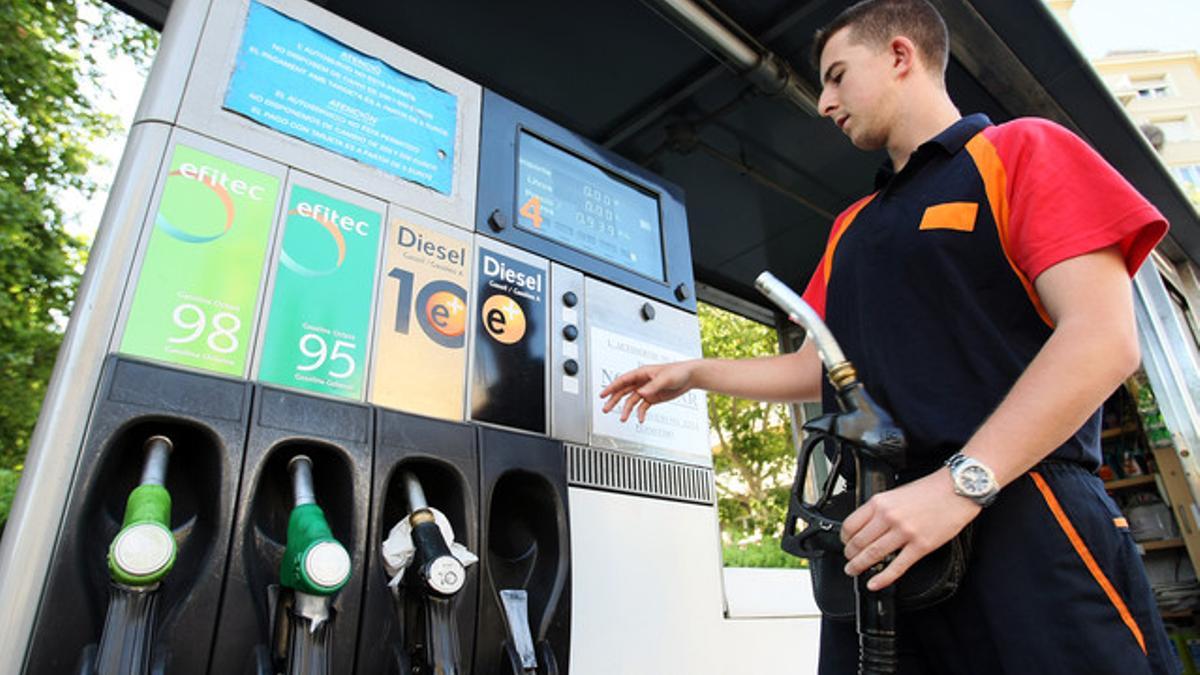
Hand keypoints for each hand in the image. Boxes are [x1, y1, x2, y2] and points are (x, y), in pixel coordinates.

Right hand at [598, 361, 696, 422]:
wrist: (690, 376)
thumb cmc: (678, 372)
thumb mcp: (665, 379)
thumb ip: (652, 386)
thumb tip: (641, 393)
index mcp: (642, 373)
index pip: (622, 380)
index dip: (611, 387)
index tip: (602, 394)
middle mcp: (642, 382)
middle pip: (623, 391)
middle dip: (614, 400)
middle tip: (605, 409)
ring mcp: (647, 390)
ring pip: (631, 400)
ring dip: (626, 410)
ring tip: (622, 419)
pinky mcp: (653, 398)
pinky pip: (643, 407)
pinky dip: (640, 413)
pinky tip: (640, 419)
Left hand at [841, 468, 980, 590]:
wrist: (956, 490)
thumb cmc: (930, 490)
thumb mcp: (896, 493)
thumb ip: (880, 509)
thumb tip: (867, 526)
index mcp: (880, 503)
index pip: (850, 524)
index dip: (844, 538)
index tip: (844, 543)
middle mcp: (889, 517)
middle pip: (859, 542)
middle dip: (849, 555)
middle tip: (848, 561)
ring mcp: (904, 533)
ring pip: (873, 555)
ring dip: (859, 566)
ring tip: (854, 571)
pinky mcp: (920, 546)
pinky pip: (897, 566)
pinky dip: (883, 578)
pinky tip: (874, 583)